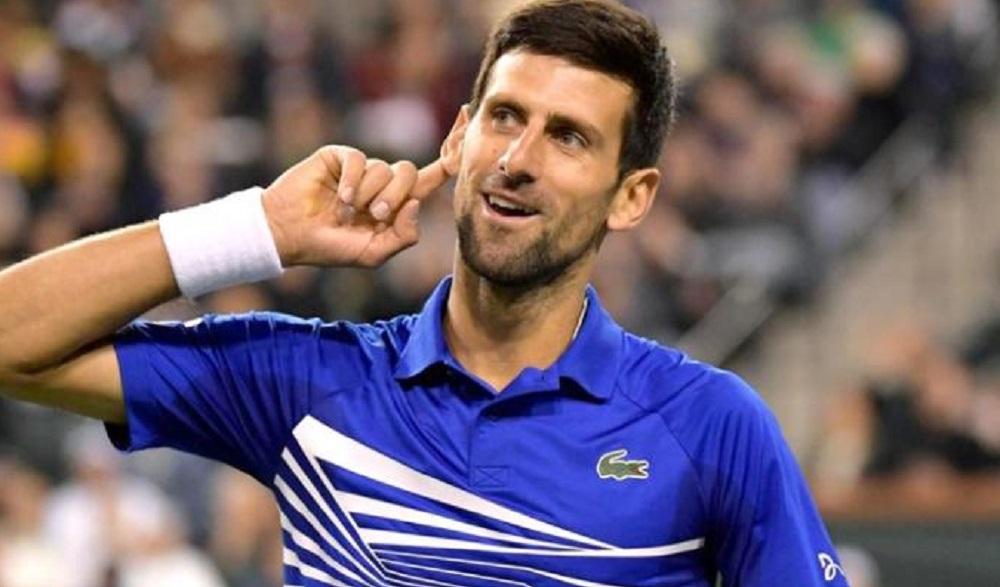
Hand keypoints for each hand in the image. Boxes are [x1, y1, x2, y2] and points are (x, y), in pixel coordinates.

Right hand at [262, 146, 450, 267]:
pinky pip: (359, 160)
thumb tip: (416, 204)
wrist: (290, 235)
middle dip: (395, 197)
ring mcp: (361, 168)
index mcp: (396, 203)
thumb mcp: (374, 253)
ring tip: (348, 210)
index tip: (465, 123)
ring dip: (368, 195)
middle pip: (409, 173)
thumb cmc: (331, 248)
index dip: (450, 153)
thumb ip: (402, 236)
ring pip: (384, 169)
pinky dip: (351, 182)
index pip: (431, 175)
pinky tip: (339, 197)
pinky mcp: (339, 157)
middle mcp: (382, 182)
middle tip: (374, 215)